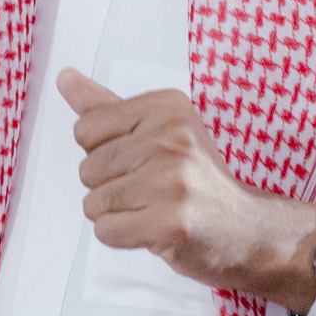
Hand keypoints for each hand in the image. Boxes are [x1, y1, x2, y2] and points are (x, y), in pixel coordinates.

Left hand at [58, 67, 315, 313]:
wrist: (250, 231)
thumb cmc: (197, 180)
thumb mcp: (160, 131)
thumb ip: (108, 107)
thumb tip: (64, 78)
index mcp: (168, 107)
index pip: (85, 129)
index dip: (104, 153)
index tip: (143, 161)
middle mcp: (171, 137)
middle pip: (88, 168)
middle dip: (110, 188)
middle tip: (153, 192)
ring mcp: (172, 181)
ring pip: (94, 203)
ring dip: (117, 215)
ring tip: (154, 210)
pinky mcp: (170, 222)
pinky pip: (106, 231)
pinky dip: (122, 238)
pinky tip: (153, 230)